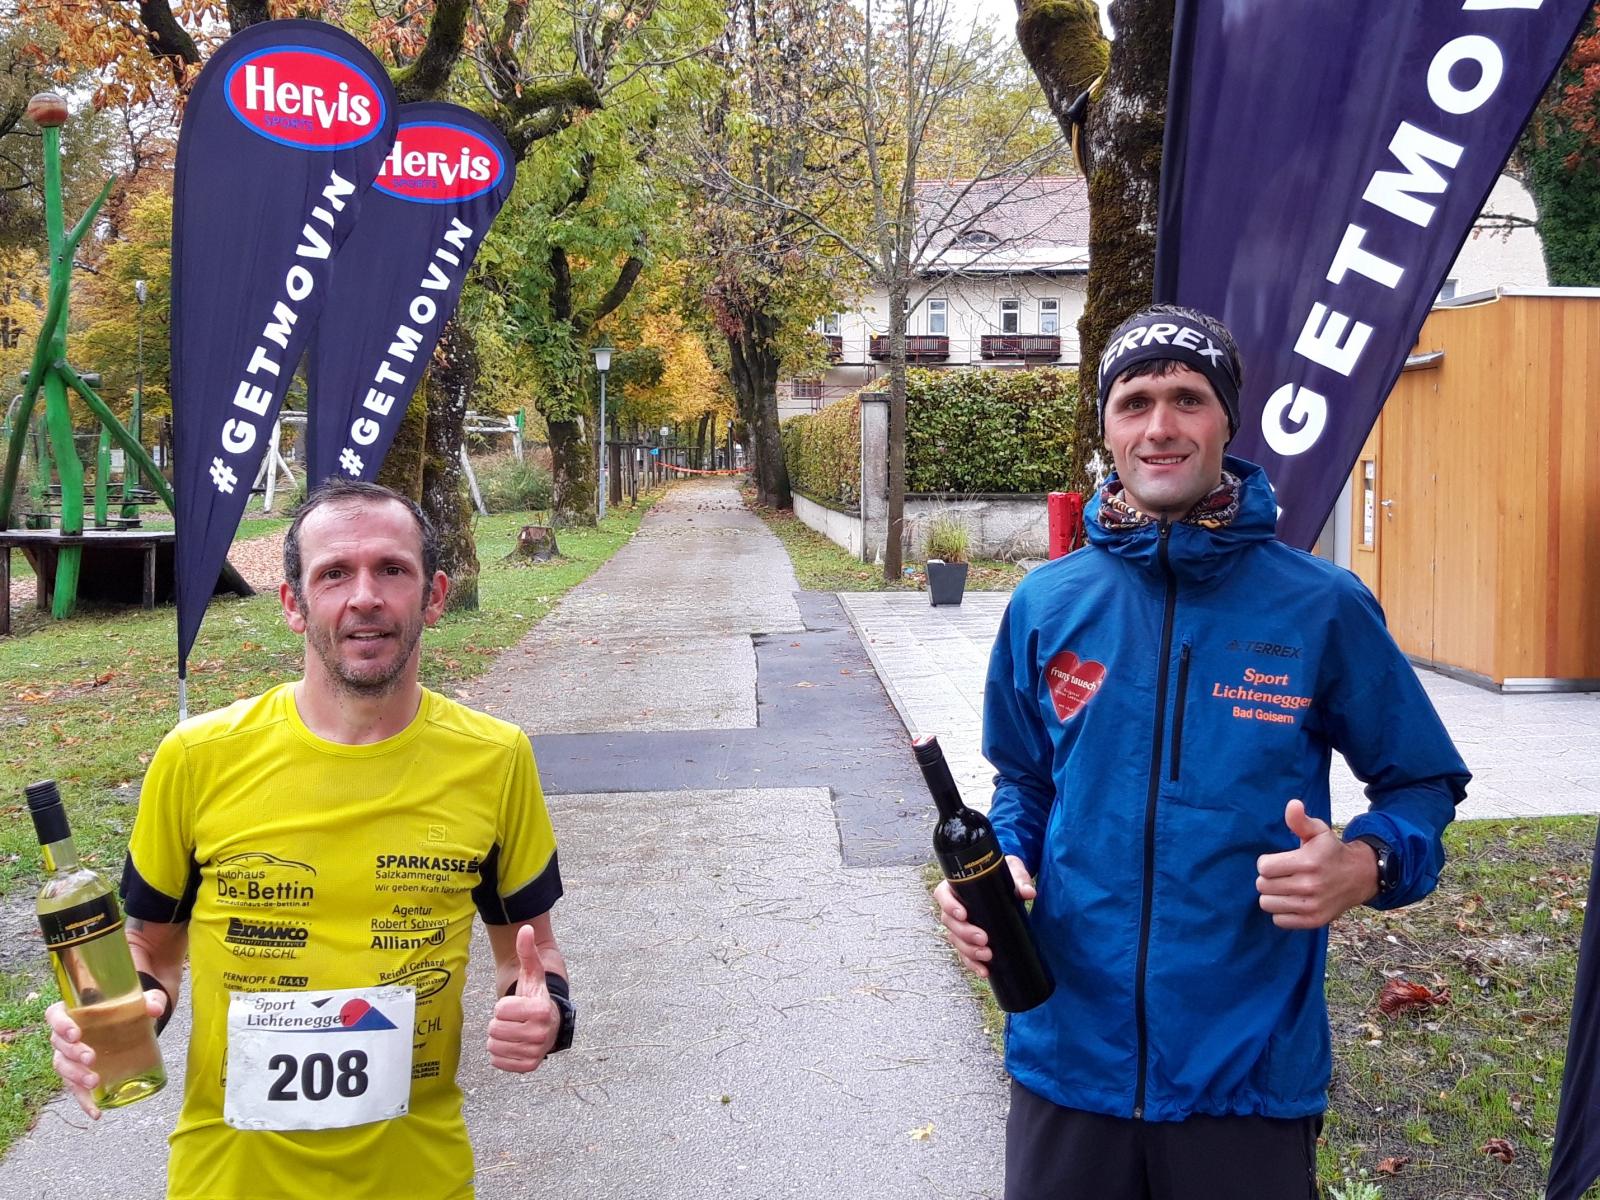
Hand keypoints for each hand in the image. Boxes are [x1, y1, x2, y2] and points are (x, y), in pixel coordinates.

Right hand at [46, 990, 166, 1119]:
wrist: (133, 1023)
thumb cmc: (130, 1008)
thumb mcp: (143, 1000)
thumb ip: (152, 1000)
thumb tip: (155, 1009)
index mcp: (74, 1011)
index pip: (55, 1015)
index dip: (61, 1024)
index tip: (76, 1033)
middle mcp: (66, 1034)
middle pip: (59, 1044)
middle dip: (73, 1053)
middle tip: (92, 1058)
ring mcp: (70, 1056)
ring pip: (63, 1067)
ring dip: (76, 1076)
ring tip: (95, 1081)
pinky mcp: (80, 1074)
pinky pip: (76, 1089)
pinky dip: (85, 1102)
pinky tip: (96, 1112)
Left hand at [486, 924, 558, 1072]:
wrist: (551, 1025)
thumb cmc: (536, 997)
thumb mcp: (533, 974)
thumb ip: (527, 952)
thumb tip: (525, 928)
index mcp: (540, 1009)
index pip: (500, 1009)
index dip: (503, 1006)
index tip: (516, 1005)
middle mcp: (540, 1033)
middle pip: (495, 1029)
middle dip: (499, 1022)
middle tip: (512, 1020)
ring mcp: (535, 1052)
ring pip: (494, 1046)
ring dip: (498, 1038)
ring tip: (512, 1031)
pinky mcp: (528, 1066)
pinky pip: (497, 1061)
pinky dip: (499, 1054)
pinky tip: (512, 1045)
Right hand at [935, 855, 1034, 977]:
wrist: (1009, 886)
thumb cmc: (1004, 875)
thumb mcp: (1012, 870)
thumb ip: (1020, 879)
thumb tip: (1028, 892)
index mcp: (958, 886)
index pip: (943, 894)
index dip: (949, 905)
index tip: (963, 914)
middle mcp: (955, 907)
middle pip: (949, 922)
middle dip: (965, 933)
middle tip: (984, 938)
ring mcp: (961, 925)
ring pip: (956, 940)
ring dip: (969, 951)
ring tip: (987, 955)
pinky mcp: (970, 940)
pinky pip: (965, 954)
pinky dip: (973, 964)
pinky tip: (985, 971)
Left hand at [1256, 799, 1379, 929]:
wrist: (1359, 877)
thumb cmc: (1331, 852)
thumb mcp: (1318, 832)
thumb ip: (1300, 820)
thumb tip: (1292, 804)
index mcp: (1308, 862)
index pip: (1264, 867)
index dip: (1266, 863)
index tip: (1277, 861)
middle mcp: (1310, 886)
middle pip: (1263, 886)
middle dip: (1268, 878)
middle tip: (1282, 875)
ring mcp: (1312, 906)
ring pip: (1267, 904)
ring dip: (1272, 895)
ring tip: (1285, 887)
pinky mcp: (1314, 921)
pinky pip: (1279, 920)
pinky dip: (1281, 912)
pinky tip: (1292, 901)